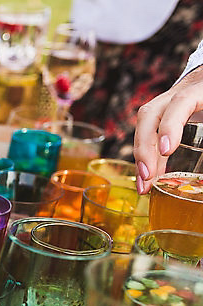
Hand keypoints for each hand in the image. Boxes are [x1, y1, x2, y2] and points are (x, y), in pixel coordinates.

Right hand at [134, 65, 202, 192]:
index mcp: (199, 89)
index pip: (181, 101)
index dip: (170, 125)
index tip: (166, 151)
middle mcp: (177, 93)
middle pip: (150, 115)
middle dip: (145, 147)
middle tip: (147, 175)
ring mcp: (166, 104)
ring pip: (144, 127)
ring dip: (141, 158)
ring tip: (143, 185)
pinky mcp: (162, 116)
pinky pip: (148, 135)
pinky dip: (146, 157)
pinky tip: (147, 177)